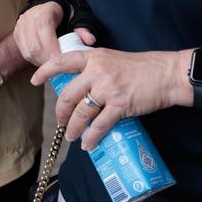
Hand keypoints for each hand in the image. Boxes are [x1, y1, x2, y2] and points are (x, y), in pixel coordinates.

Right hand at [14, 1, 95, 65]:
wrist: (46, 6)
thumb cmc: (63, 13)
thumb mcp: (76, 16)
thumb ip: (83, 27)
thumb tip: (90, 40)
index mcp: (44, 11)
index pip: (44, 29)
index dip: (51, 46)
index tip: (60, 59)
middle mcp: (29, 18)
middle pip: (35, 44)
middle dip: (47, 59)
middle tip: (59, 67)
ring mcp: (21, 26)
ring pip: (28, 51)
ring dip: (40, 61)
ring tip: (52, 65)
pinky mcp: (17, 34)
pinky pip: (24, 52)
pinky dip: (34, 60)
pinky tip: (44, 61)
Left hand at [31, 48, 186, 149]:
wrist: (167, 74)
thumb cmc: (142, 67)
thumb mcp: (112, 59)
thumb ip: (96, 68)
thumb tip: (81, 87)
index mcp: (93, 58)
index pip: (62, 61)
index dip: (45, 71)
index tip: (35, 81)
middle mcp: (97, 71)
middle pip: (68, 95)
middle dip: (61, 112)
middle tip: (60, 121)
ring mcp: (108, 89)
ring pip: (81, 113)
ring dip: (73, 128)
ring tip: (71, 136)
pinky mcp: (120, 105)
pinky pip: (100, 125)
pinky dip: (91, 137)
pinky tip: (88, 144)